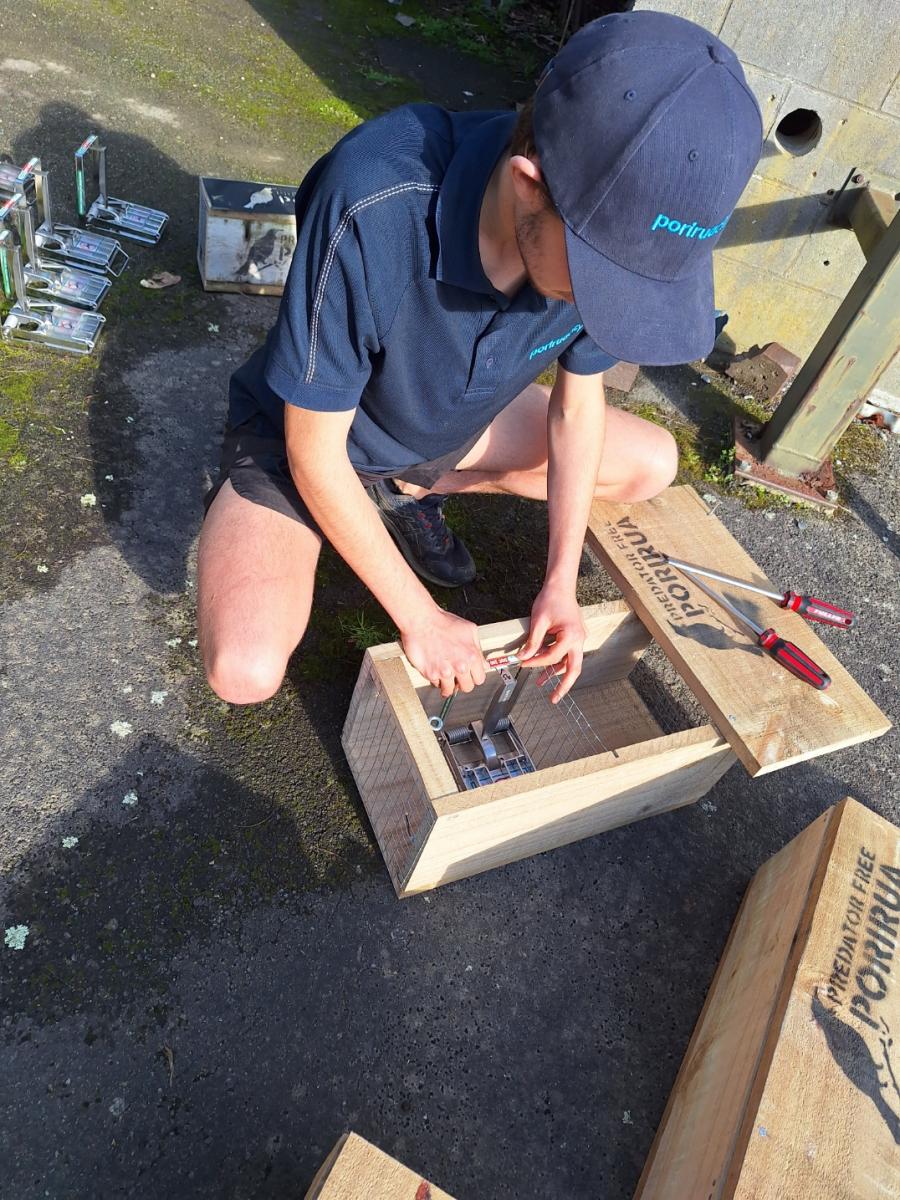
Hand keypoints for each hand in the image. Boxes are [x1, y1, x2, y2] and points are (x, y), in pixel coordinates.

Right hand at [400, 607, 487, 697]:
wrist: (421, 620)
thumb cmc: (443, 622)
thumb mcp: (469, 630)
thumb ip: (478, 648)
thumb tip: (482, 662)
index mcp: (472, 656)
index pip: (480, 679)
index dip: (474, 677)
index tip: (470, 675)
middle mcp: (460, 666)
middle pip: (467, 687)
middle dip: (462, 682)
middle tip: (457, 676)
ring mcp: (445, 672)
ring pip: (450, 690)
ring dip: (448, 684)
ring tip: (445, 676)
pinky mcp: (430, 673)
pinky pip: (435, 684)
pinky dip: (435, 678)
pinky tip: (435, 669)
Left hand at [517, 584, 586, 701]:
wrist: (561, 586)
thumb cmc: (551, 600)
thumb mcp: (539, 621)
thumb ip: (532, 642)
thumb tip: (523, 658)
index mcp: (571, 636)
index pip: (552, 657)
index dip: (536, 662)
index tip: (523, 664)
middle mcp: (579, 640)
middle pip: (574, 669)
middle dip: (564, 686)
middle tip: (553, 698)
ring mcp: (579, 639)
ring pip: (570, 663)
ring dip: (556, 674)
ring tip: (541, 683)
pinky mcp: (575, 637)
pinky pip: (567, 654)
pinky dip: (556, 662)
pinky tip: (545, 669)